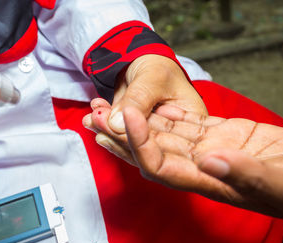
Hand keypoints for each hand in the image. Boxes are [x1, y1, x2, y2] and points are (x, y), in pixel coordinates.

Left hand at [83, 54, 206, 155]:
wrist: (140, 59)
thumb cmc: (158, 64)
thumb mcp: (153, 77)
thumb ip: (137, 100)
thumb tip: (115, 124)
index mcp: (191, 120)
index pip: (168, 139)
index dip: (141, 138)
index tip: (116, 127)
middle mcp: (174, 133)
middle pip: (146, 144)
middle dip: (117, 133)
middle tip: (97, 120)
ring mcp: (151, 134)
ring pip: (128, 140)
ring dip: (105, 129)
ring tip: (90, 117)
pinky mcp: (133, 132)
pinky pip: (116, 132)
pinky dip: (102, 123)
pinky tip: (90, 115)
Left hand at [123, 105, 282, 220]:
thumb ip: (246, 175)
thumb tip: (210, 160)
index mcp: (211, 183)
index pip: (161, 166)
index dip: (139, 144)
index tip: (127, 116)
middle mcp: (203, 167)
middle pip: (152, 150)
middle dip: (121, 134)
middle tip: (94, 116)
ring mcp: (212, 149)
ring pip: (165, 134)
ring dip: (137, 120)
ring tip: (109, 106)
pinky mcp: (224, 133)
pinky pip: (188, 123)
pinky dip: (167, 113)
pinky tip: (147, 104)